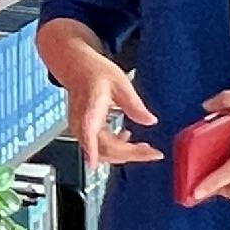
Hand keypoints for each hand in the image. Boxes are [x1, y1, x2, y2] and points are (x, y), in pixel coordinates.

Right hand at [53, 44, 159, 166]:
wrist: (76, 66)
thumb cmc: (93, 71)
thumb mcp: (119, 82)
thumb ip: (134, 104)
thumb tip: (150, 121)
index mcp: (89, 109)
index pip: (89, 134)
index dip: (92, 150)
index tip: (97, 163)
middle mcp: (81, 123)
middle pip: (104, 149)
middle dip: (130, 155)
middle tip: (153, 153)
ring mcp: (81, 129)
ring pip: (103, 152)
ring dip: (124, 154)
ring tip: (145, 149)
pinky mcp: (84, 130)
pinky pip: (100, 147)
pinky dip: (116, 148)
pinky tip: (127, 138)